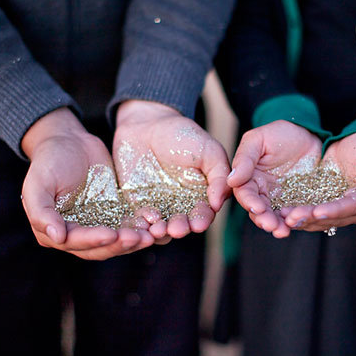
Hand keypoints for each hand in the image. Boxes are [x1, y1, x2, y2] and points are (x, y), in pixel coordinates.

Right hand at [21, 107, 147, 259]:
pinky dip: (141, 226)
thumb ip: (42, 212)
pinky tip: (154, 222)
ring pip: (118, 241)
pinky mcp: (115, 214)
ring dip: (134, 241)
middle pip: (101, 248)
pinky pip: (129, 225)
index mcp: (54, 232)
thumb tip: (56, 237)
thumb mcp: (38, 183)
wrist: (70, 141)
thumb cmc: (49, 161)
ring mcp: (98, 225)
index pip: (77, 242)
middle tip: (140, 238)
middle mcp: (77, 235)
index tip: (112, 234)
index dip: (94, 240)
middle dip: (120, 244)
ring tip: (152, 236)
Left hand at [112, 100, 230, 240]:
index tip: (199, 224)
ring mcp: (158, 205)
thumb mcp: (209, 150)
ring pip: (161, 227)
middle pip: (182, 224)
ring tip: (159, 230)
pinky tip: (143, 221)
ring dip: (161, 232)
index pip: (204, 214)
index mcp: (201, 195)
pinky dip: (141, 225)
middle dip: (181, 229)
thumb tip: (218, 203)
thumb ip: (219, 176)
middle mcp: (181, 205)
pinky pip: (139, 220)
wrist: (147, 123)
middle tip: (177, 229)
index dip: (202, 220)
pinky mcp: (137, 204)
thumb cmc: (182, 134)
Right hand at [227, 120, 323, 237]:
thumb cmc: (281, 133)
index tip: (258, 208)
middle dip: (263, 219)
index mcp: (248, 178)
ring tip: (283, 231)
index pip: (245, 193)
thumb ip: (245, 158)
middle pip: (258, 210)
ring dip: (277, 225)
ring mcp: (279, 199)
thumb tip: (231, 180)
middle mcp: (261, 192)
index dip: (250, 202)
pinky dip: (294, 221)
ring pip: (274, 216)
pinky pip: (293, 214)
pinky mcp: (296, 203)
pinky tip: (297, 224)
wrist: (310, 134)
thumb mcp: (259, 139)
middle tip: (271, 226)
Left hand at [282, 131, 355, 231]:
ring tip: (282, 216)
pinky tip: (279, 211)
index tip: (318, 211)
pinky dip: (294, 212)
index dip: (333, 211)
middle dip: (310, 218)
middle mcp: (349, 211)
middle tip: (291, 218)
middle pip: (329, 218)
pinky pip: (307, 210)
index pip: (348, 208)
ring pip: (316, 218)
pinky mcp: (320, 202)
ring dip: (299, 218)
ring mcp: (334, 209)